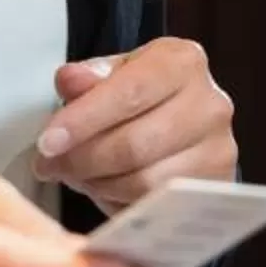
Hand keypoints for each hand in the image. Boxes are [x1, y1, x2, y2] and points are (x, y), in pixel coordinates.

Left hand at [31, 37, 237, 212]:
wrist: (182, 126)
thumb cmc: (140, 96)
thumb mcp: (112, 76)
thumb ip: (89, 78)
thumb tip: (70, 81)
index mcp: (182, 61)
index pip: (129, 92)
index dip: (83, 121)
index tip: (47, 143)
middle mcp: (211, 103)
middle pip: (134, 144)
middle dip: (82, 160)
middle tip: (49, 165)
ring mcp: (218, 149)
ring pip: (144, 181)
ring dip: (97, 183)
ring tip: (74, 174)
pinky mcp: (215, 187)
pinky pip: (156, 205)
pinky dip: (120, 201)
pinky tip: (102, 188)